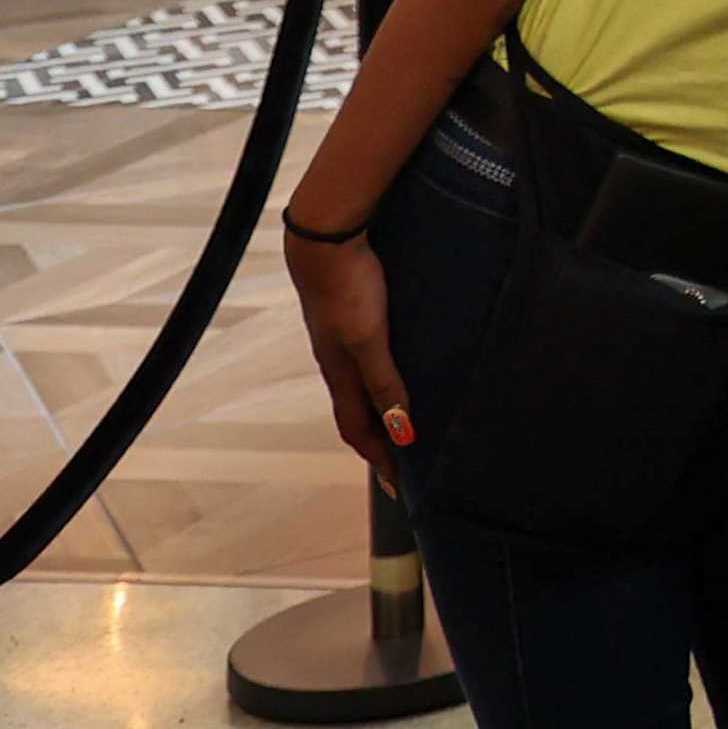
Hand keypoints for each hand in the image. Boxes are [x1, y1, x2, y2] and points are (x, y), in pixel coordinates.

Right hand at [281, 220, 413, 474]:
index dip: (379, 458)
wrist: (325, 241)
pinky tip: (394, 370)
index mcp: (340, 374)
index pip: (358, 430)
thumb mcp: (369, 340)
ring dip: (377, 412)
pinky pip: (365, 362)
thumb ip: (384, 383)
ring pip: (359, 389)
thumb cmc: (347, 289)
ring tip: (398, 426)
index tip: (399, 487)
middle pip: (356, 415)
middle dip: (378, 443)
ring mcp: (340, 341)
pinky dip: (378, 380)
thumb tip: (401, 432)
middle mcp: (337, 363)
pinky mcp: (349, 319)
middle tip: (401, 465)